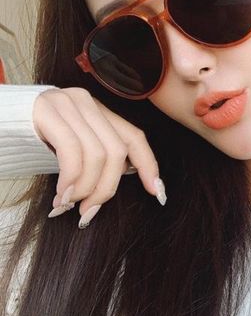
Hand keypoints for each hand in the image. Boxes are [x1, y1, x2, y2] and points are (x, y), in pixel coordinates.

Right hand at [32, 87, 165, 227]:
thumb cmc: (28, 140)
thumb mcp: (67, 147)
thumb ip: (93, 157)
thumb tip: (115, 182)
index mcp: (96, 110)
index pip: (134, 136)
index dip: (149, 165)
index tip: (157, 192)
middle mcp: (86, 102)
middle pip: (118, 150)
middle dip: (107, 187)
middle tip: (89, 212)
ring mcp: (67, 104)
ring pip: (98, 154)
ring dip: (86, 188)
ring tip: (69, 205)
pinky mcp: (46, 112)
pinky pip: (72, 151)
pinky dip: (72, 179)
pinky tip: (62, 194)